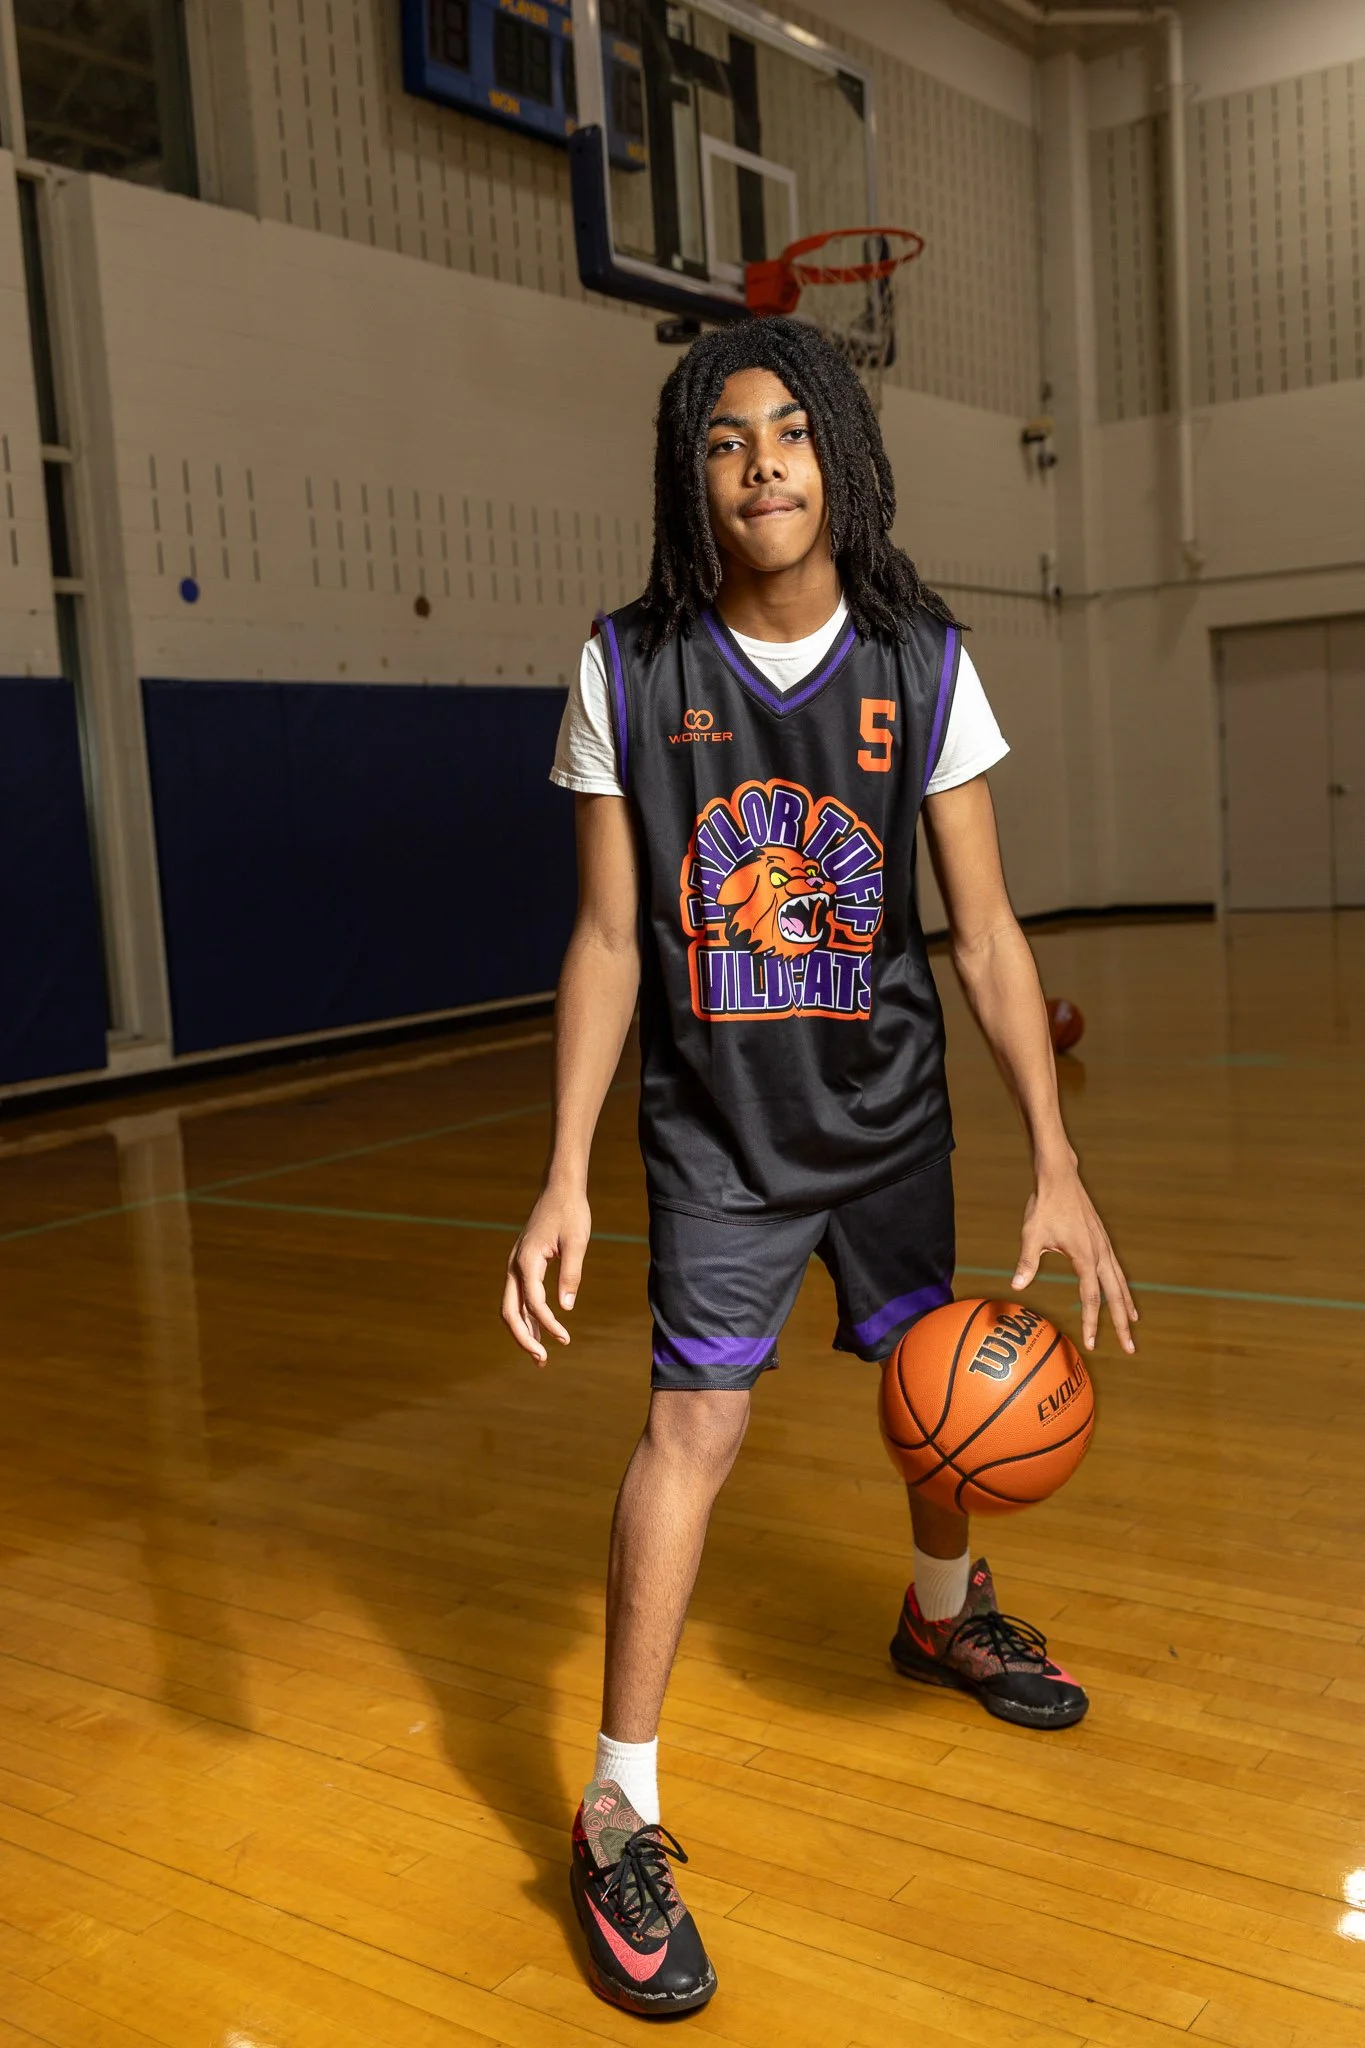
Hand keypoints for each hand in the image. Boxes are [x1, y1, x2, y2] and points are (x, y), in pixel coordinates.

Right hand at [502, 1182, 591, 1364]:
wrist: (560, 1189)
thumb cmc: (571, 1213)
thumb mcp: (577, 1242)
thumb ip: (571, 1275)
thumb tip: (566, 1308)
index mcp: (528, 1260)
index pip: (533, 1302)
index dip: (548, 1324)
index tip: (564, 1339)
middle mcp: (515, 1264)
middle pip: (509, 1311)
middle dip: (523, 1338)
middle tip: (542, 1360)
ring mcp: (515, 1265)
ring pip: (510, 1306)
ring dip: (522, 1331)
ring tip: (540, 1355)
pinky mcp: (521, 1265)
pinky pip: (518, 1297)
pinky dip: (526, 1317)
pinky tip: (539, 1332)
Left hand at [1012, 1169, 1136, 1354]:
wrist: (1060, 1178)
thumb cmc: (1045, 1206)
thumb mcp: (1032, 1235)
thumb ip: (1027, 1262)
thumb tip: (1017, 1286)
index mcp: (1085, 1256)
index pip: (1091, 1298)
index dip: (1091, 1322)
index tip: (1092, 1343)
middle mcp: (1100, 1254)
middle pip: (1115, 1296)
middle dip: (1121, 1324)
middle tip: (1130, 1348)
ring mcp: (1104, 1247)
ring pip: (1120, 1283)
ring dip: (1125, 1305)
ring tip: (1133, 1324)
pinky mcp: (1102, 1241)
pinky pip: (1116, 1270)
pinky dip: (1121, 1287)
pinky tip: (1122, 1293)